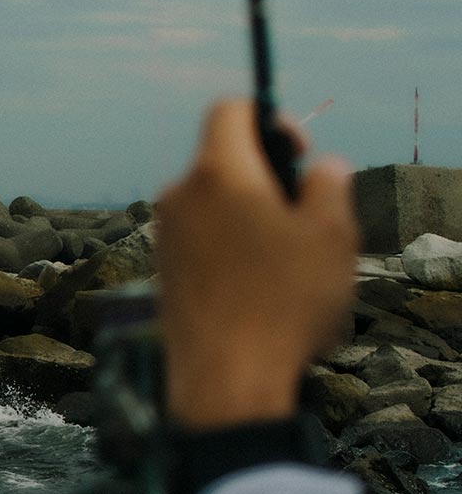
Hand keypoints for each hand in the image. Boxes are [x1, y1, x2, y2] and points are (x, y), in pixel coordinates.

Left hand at [156, 100, 357, 428]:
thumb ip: (329, 184)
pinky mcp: (162, 274)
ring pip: (214, 206)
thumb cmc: (282, 304)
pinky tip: (261, 292)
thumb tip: (320, 168)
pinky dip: (231, 251)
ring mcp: (164, 238)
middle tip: (304, 217)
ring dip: (251, 219)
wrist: (225, 382)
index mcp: (217, 173)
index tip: (298, 154)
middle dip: (266, 178)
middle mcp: (179, 197)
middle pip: (224, 161)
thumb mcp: (332, 234)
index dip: (270, 120)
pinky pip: (202, 242)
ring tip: (288, 265)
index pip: (230, 111)